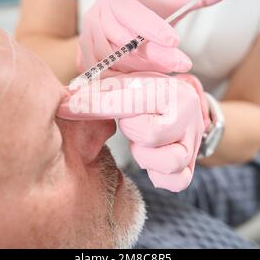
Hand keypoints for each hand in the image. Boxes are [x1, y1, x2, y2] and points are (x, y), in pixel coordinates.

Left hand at [57, 72, 206, 191]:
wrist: (171, 99)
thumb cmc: (142, 88)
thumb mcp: (122, 79)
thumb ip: (98, 89)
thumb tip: (68, 102)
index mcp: (173, 91)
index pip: (131, 103)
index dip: (98, 105)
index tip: (71, 106)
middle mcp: (189, 117)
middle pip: (152, 135)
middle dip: (132, 131)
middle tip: (129, 122)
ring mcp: (191, 143)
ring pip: (172, 162)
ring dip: (146, 156)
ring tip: (139, 143)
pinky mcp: (188, 164)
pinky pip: (179, 180)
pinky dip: (160, 176)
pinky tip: (148, 161)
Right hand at [78, 0, 237, 76]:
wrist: (113, 33)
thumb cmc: (143, 21)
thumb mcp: (168, 8)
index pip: (133, 14)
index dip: (154, 28)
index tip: (175, 41)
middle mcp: (96, 17)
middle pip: (126, 42)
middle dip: (156, 56)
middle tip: (182, 65)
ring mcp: (87, 42)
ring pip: (117, 63)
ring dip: (142, 71)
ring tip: (162, 73)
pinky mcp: (84, 63)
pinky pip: (107, 77)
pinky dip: (127, 82)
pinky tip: (143, 83)